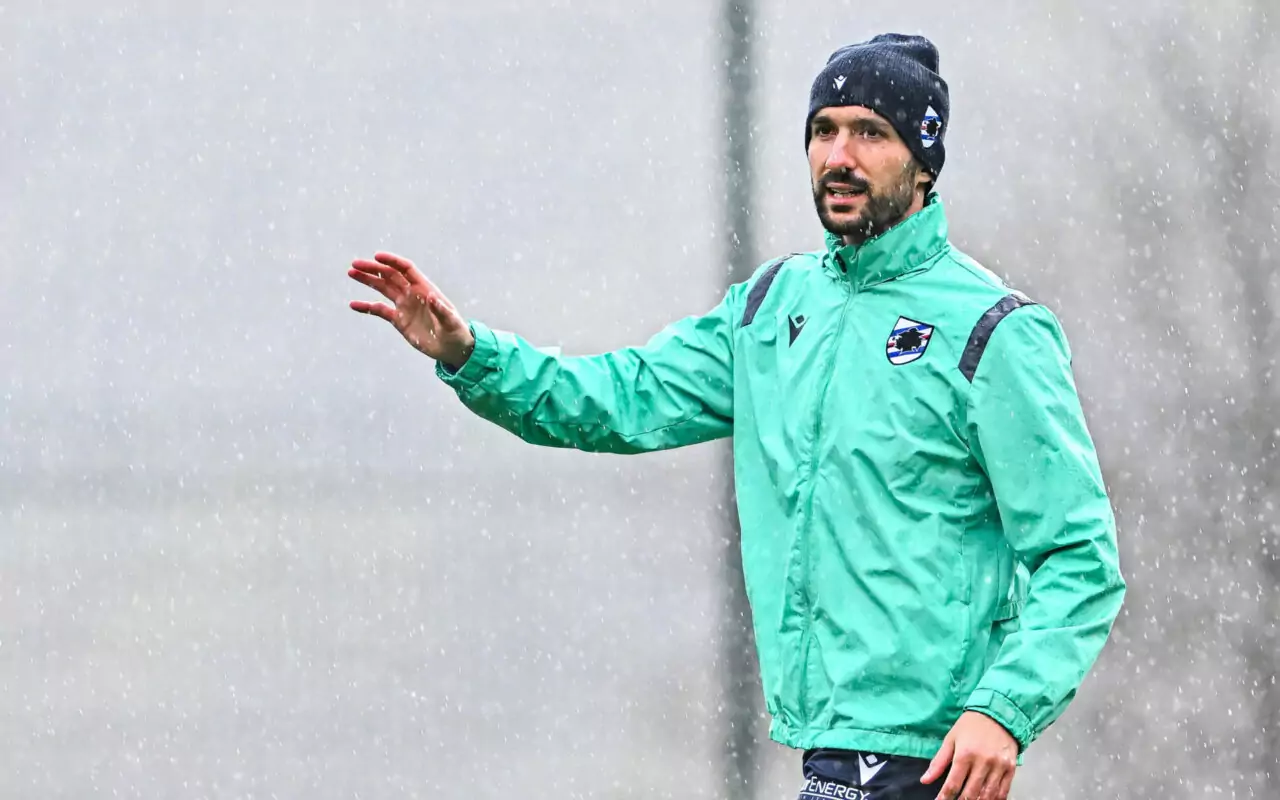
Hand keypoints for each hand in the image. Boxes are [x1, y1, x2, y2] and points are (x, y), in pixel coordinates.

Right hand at [348, 251, 474, 367]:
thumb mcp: (452, 322)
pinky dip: (366, 307)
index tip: (377, 257)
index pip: (406, 269)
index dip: (392, 261)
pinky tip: (353, 304)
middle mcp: (412, 293)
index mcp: (425, 288)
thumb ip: (441, 310)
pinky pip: (379, 310)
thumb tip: (431, 297)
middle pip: (390, 275)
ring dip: (368, 280)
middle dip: (373, 269)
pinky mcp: (399, 320)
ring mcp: (404, 305)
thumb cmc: (456, 332)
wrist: (452, 348)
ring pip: (382, 288)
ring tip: (351, 273)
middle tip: (355, 264)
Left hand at [920, 711, 1017, 799]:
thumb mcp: (951, 739)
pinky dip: (995, 799)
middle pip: (971, 792)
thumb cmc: (971, 725)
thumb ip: (938, 761)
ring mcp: (998, 766)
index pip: (953, 783)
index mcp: (965, 754)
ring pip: (987, 794)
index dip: (944, 797)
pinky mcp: (1010, 768)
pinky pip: (1003, 791)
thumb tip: (925, 780)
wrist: (998, 713)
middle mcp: (983, 762)